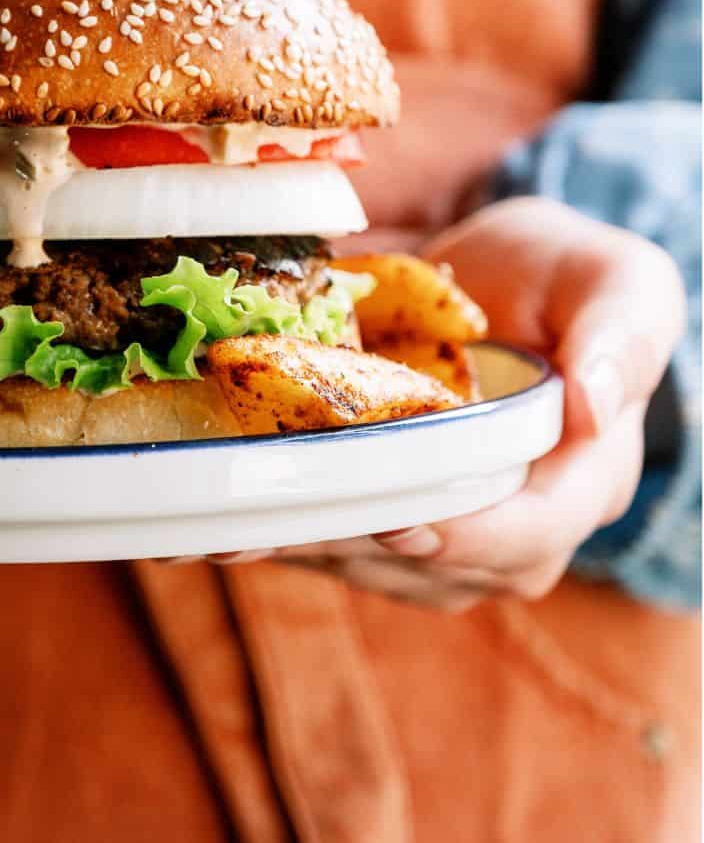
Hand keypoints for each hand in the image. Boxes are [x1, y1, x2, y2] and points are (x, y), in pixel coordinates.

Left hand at [228, 198, 685, 609]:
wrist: (497, 280)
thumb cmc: (564, 275)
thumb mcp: (617, 280)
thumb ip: (624, 332)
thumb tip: (598, 404)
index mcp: (584, 481)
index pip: (529, 536)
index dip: (465, 536)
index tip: (401, 522)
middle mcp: (519, 528)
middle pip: (436, 567)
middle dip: (353, 547)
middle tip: (273, 529)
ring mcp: (451, 535)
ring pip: (376, 567)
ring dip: (304, 546)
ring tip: (230, 525)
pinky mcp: (391, 524)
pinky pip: (337, 545)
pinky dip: (280, 531)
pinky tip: (218, 518)